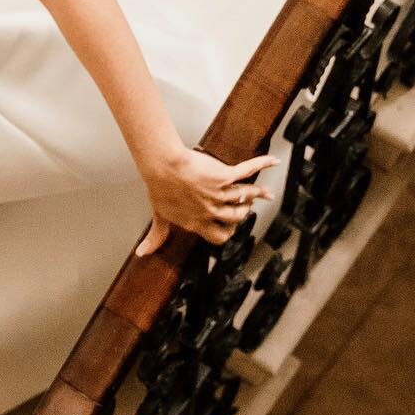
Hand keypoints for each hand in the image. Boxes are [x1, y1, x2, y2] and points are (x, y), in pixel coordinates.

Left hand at [134, 147, 280, 254]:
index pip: (219, 236)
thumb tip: (142, 253)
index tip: (231, 228)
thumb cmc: (159, 188)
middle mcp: (212, 210)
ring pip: (245, 197)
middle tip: (246, 206)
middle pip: (236, 218)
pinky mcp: (224, 176)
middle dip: (243, 213)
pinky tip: (272, 161)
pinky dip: (261, 165)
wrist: (162, 166)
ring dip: (254, 194)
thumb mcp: (159, 215)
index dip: (228, 232)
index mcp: (198, 222)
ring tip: (262, 192)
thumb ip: (156, 236)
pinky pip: (247, 172)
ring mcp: (219, 193)